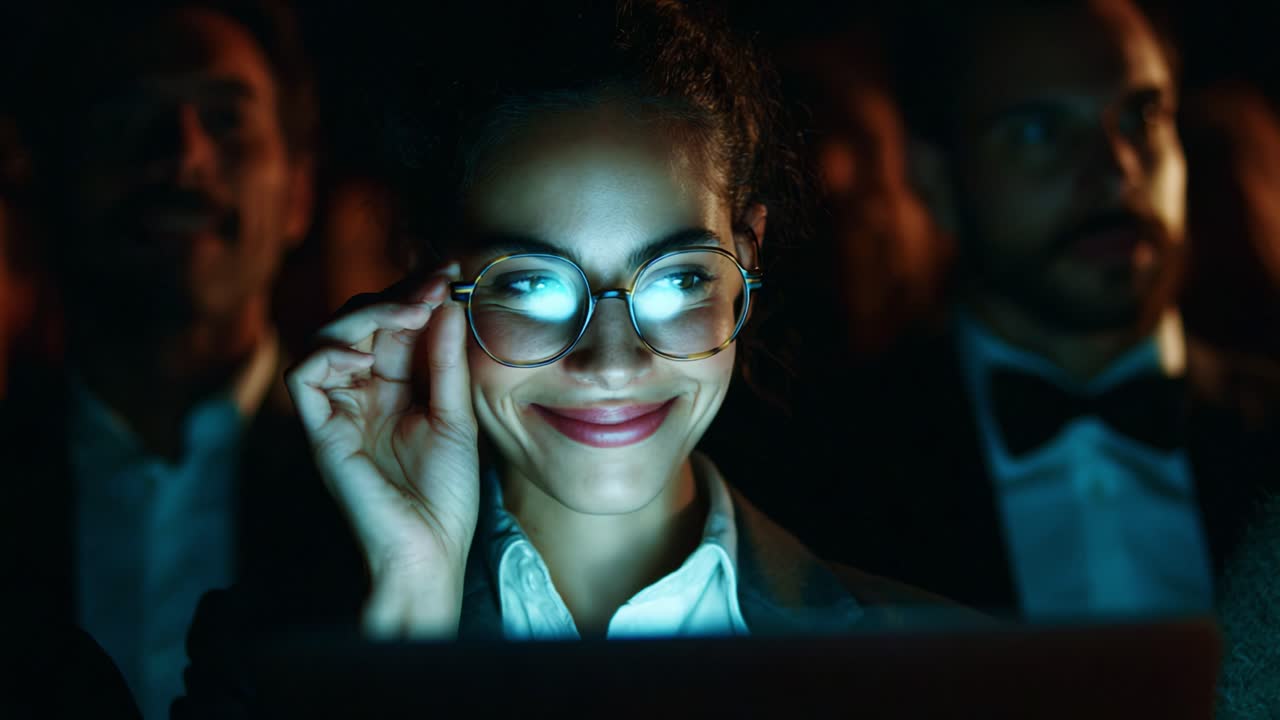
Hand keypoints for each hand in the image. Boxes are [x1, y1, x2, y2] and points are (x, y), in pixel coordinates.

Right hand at [285, 265, 478, 638]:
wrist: (430, 548)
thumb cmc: (446, 493)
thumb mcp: (455, 415)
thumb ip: (445, 361)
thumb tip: (444, 303)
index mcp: (398, 387)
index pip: (395, 326)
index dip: (415, 295)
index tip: (447, 272)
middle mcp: (365, 392)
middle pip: (360, 323)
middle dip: (395, 296)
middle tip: (432, 284)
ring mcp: (340, 409)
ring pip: (328, 338)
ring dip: (364, 316)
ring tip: (405, 312)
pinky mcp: (321, 430)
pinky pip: (304, 377)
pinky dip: (327, 354)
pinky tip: (361, 354)